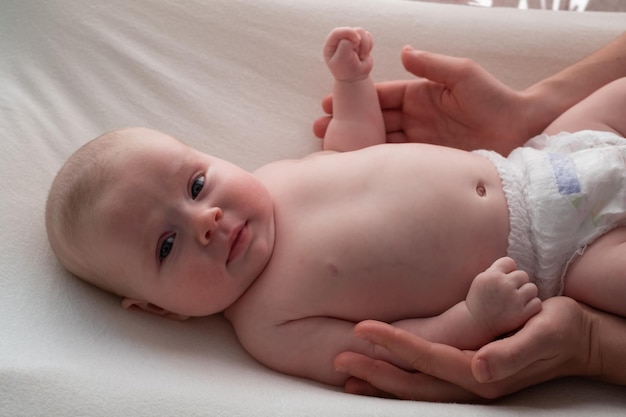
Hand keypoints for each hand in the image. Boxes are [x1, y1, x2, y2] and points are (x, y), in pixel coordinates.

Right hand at [314, 47, 534, 154]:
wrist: (521, 133)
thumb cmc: (496, 99)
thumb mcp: (464, 75)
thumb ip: (433, 66)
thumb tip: (404, 52)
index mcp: (420, 95)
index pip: (381, 96)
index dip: (356, 98)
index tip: (329, 101)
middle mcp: (415, 119)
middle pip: (374, 120)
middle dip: (347, 123)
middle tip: (319, 128)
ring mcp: (420, 142)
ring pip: (381, 142)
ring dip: (356, 144)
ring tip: (329, 148)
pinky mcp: (427, 163)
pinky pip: (398, 162)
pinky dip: (376, 163)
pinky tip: (357, 166)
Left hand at [324, 27, 373, 81]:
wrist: (355, 78)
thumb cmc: (345, 70)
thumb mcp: (341, 60)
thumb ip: (345, 45)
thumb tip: (356, 36)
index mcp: (331, 44)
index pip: (337, 32)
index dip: (348, 33)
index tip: (357, 41)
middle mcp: (340, 39)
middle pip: (352, 31)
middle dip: (359, 43)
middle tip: (359, 56)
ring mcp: (350, 39)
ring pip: (362, 32)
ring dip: (365, 45)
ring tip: (361, 57)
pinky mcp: (361, 40)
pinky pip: (368, 36)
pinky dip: (369, 45)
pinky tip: (364, 54)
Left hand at [334, 297, 592, 401]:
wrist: (579, 338)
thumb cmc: (562, 331)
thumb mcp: (545, 334)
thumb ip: (513, 353)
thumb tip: (479, 369)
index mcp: (484, 373)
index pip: (428, 359)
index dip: (394, 345)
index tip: (362, 329)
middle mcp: (472, 382)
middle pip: (414, 382)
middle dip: (375, 371)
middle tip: (339, 359)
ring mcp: (469, 380)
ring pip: (416, 386)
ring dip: (381, 380)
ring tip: (349, 375)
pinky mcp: (470, 373)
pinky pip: (427, 379)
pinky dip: (400, 378)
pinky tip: (383, 372)